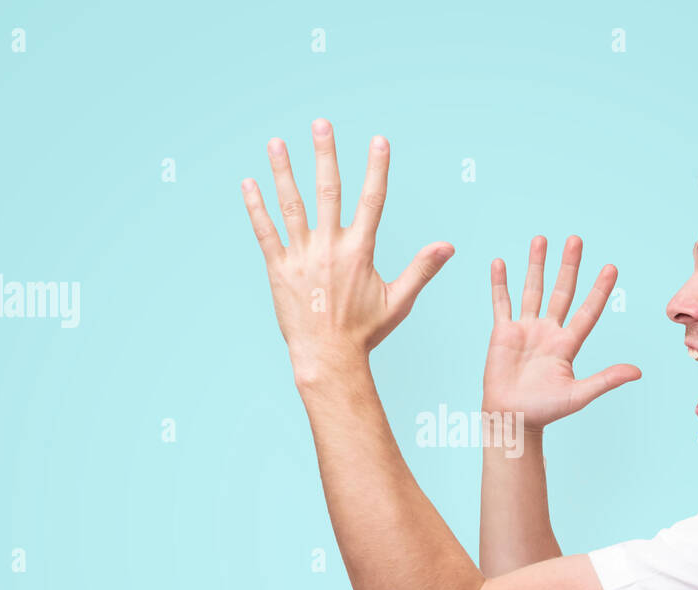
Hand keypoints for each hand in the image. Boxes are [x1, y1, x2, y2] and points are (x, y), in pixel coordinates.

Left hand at [241, 118, 454, 378]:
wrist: (328, 358)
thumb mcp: (398, 301)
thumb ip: (422, 269)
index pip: (371, 200)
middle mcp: (330, 247)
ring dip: (283, 171)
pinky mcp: (279, 270)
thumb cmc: (364, 333)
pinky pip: (265, 232)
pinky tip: (248, 183)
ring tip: (276, 142)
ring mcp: (302, 257)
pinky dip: (256, 207)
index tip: (378, 140)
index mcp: (360, 251)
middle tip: (321, 124)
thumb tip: (449, 247)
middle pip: (328, 191)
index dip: (376, 168)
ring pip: (291, 205)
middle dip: (325, 154)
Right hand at [483, 235, 639, 429]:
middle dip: (568, 266)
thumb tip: (637, 372)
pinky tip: (500, 264)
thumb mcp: (579, 395)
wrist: (512, 419)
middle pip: (561, 291)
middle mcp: (548, 332)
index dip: (599, 290)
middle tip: (575, 239)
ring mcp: (525, 330)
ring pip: (533, 290)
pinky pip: (502, 303)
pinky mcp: (503, 333)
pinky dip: (500, 284)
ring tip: (541, 239)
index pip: (588, 310)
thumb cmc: (545, 411)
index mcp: (568, 344)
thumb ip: (606, 380)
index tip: (611, 267)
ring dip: (536, 265)